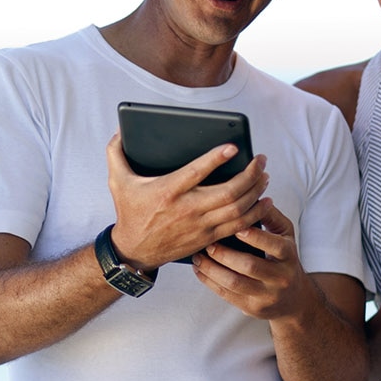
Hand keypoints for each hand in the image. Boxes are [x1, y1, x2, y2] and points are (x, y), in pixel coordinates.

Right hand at [104, 134, 267, 269]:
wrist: (135, 250)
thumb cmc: (129, 212)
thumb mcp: (118, 181)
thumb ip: (116, 153)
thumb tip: (119, 130)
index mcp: (167, 191)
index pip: (196, 173)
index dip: (216, 159)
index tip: (233, 147)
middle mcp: (187, 209)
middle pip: (228, 193)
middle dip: (250, 175)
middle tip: (261, 160)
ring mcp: (200, 225)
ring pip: (238, 210)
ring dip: (256, 192)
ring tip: (264, 176)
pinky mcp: (208, 237)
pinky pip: (238, 226)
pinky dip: (255, 214)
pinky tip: (264, 201)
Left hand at [191, 198, 311, 319]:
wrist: (294, 299)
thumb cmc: (284, 259)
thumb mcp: (285, 236)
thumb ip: (270, 216)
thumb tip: (252, 196)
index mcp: (289, 256)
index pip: (275, 246)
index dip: (255, 237)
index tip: (236, 227)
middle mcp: (281, 277)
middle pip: (250, 266)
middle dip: (225, 254)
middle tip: (208, 243)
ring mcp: (266, 295)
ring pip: (235, 283)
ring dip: (212, 269)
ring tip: (197, 257)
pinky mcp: (252, 308)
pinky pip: (227, 295)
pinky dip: (209, 282)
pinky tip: (199, 270)